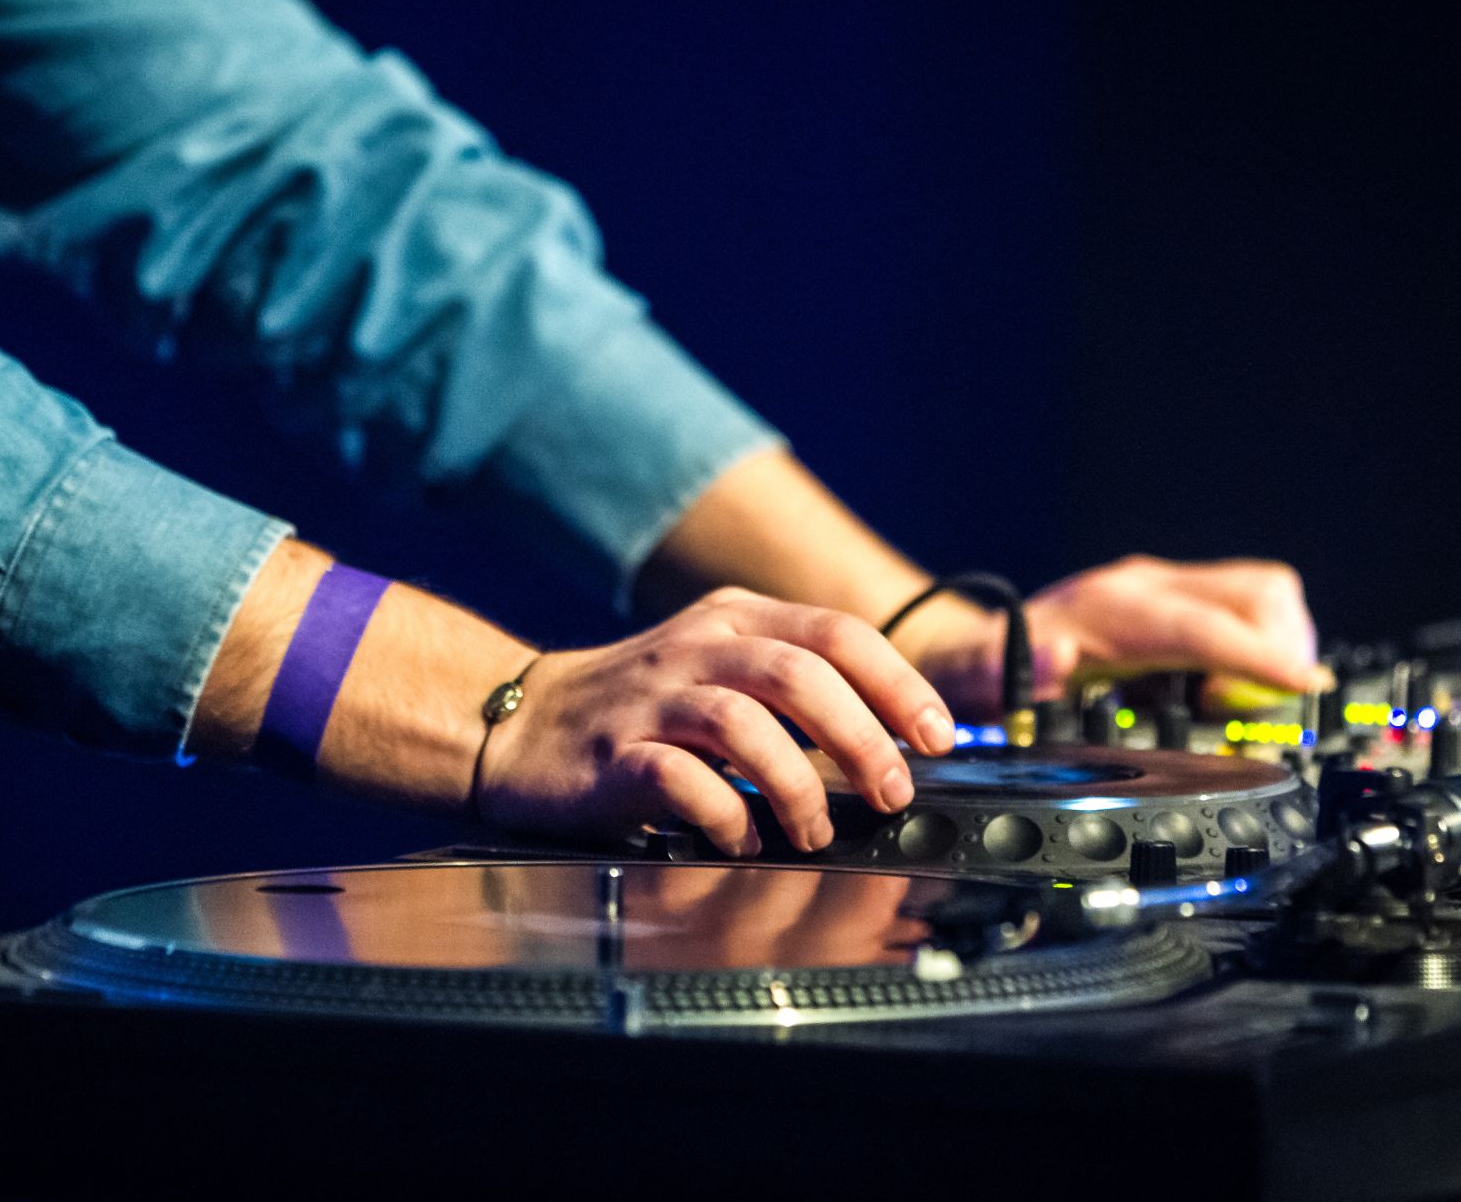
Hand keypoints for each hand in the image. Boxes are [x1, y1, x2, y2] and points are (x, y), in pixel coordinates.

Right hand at [477, 587, 954, 855]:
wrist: (522, 725)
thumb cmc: (637, 708)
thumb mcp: (718, 667)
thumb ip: (792, 687)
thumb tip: (887, 740)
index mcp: (734, 620)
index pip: (838, 634)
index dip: (899, 685)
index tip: (938, 736)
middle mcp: (698, 649)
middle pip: (803, 675)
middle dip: (864, 739)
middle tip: (893, 792)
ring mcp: (654, 700)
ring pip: (748, 725)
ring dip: (800, 787)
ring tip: (815, 830)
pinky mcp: (616, 756)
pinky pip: (684, 782)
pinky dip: (728, 816)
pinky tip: (742, 839)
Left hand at [891, 554, 1323, 718]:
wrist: (978, 651)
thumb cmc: (986, 673)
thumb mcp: (986, 680)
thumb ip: (1012, 672)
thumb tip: (1054, 658)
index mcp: (1110, 608)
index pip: (1202, 626)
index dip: (1257, 655)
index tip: (1302, 685)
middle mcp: (1145, 586)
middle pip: (1258, 593)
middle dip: (1280, 652)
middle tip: (1245, 710)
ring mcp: (1165, 588)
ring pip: (1264, 595)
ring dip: (1276, 649)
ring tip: (1228, 701)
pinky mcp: (1177, 601)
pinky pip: (1248, 609)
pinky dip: (1259, 647)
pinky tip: (1222, 687)